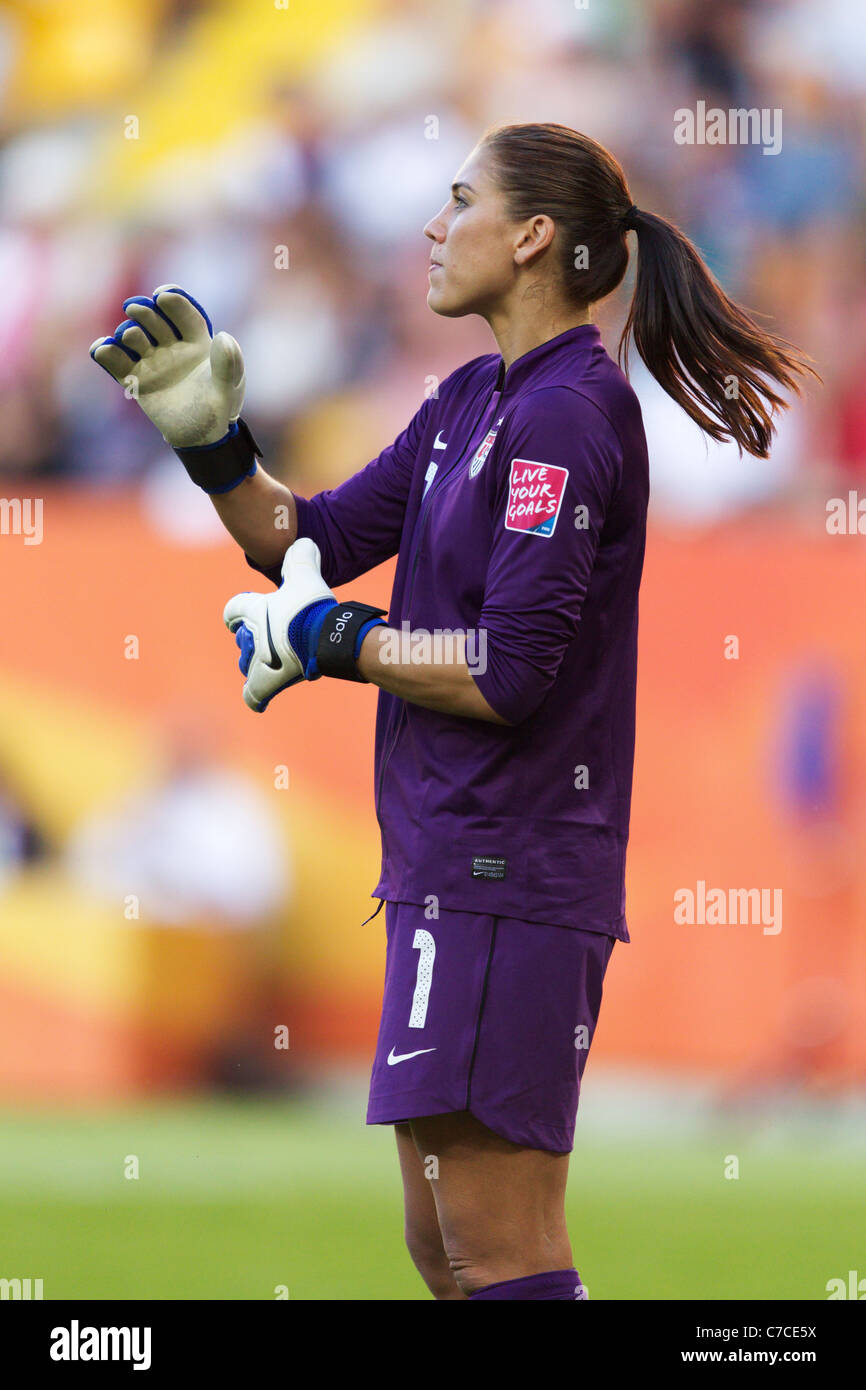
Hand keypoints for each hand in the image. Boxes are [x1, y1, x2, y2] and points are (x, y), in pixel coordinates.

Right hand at [89, 285, 244, 447]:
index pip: (185, 316)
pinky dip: (107, 354)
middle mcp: (172, 347)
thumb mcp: (229, 387)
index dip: (175, 303)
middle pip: (156, 322)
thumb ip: (228, 363)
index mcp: (198, 342)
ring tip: (128, 336)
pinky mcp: (136, 380)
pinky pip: (118, 365)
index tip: (162, 295)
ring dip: (128, 333)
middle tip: (134, 308)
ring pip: (135, 340)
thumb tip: (223, 336)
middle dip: (145, 313)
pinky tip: (101, 348)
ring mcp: (153, 362)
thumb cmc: (219, 407)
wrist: (201, 436)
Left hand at [223, 538, 337, 712]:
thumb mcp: (306, 575)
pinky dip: (256, 697)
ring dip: (256, 665)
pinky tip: (258, 701)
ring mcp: (259, 661)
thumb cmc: (312, 607)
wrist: (324, 638)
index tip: (238, 619)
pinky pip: (255, 694)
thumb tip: (304, 541)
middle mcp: (251, 637)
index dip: (235, 614)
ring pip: (248, 665)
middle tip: (273, 640)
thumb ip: (302, 557)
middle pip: (243, 640)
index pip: (233, 610)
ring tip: (270, 666)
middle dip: (252, 641)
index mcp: (254, 610)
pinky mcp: (270, 681)